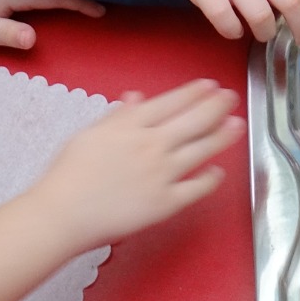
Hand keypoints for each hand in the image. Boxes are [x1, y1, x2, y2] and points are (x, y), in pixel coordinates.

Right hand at [32, 79, 244, 252]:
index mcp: (131, 125)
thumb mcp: (89, 135)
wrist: (61, 215)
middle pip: (194, 121)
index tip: (210, 85)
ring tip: (238, 126)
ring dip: (222, 136)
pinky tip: (218, 171)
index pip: (171, 103)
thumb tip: (136, 98)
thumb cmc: (68, 174)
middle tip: (232, 98)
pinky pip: (196, 188)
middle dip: (217, 106)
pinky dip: (210, 178)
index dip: (194, 93)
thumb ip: (116, 116)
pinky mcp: (165, 203)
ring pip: (201, 150)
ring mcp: (162, 174)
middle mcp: (152, 145)